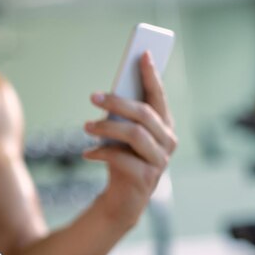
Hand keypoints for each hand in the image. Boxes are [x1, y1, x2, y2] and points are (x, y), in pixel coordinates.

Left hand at [83, 51, 177, 225]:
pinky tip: (87, 153)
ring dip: (107, 127)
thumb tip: (108, 94)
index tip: (141, 54)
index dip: (152, 75)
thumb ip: (122, 117)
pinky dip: (101, 153)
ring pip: (135, 134)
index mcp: (164, 126)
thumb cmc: (122, 160)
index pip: (159, 96)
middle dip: (118, 102)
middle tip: (93, 97)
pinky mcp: (146, 178)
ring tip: (86, 126)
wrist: (122, 201)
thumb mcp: (122, 136)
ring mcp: (159, 161)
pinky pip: (122, 158)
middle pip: (144, 114)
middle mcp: (167, 141)